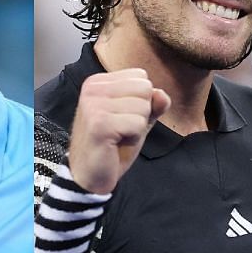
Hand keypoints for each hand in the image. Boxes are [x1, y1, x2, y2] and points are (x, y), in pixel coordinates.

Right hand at [68, 69, 170, 193]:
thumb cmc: (112, 146)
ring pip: (143, 107)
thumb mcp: (137, 120)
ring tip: (117, 136)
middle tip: (120, 129)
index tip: (121, 117)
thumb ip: (152, 104)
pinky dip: (133, 138)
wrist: (90, 175)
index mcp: (98, 82)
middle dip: (141, 113)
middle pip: (145, 88)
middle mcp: (93, 88)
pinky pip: (138, 124)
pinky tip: (116, 144)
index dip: (141, 101)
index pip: (141, 76)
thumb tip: (161, 94)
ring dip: (137, 128)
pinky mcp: (99, 123)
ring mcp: (94, 105)